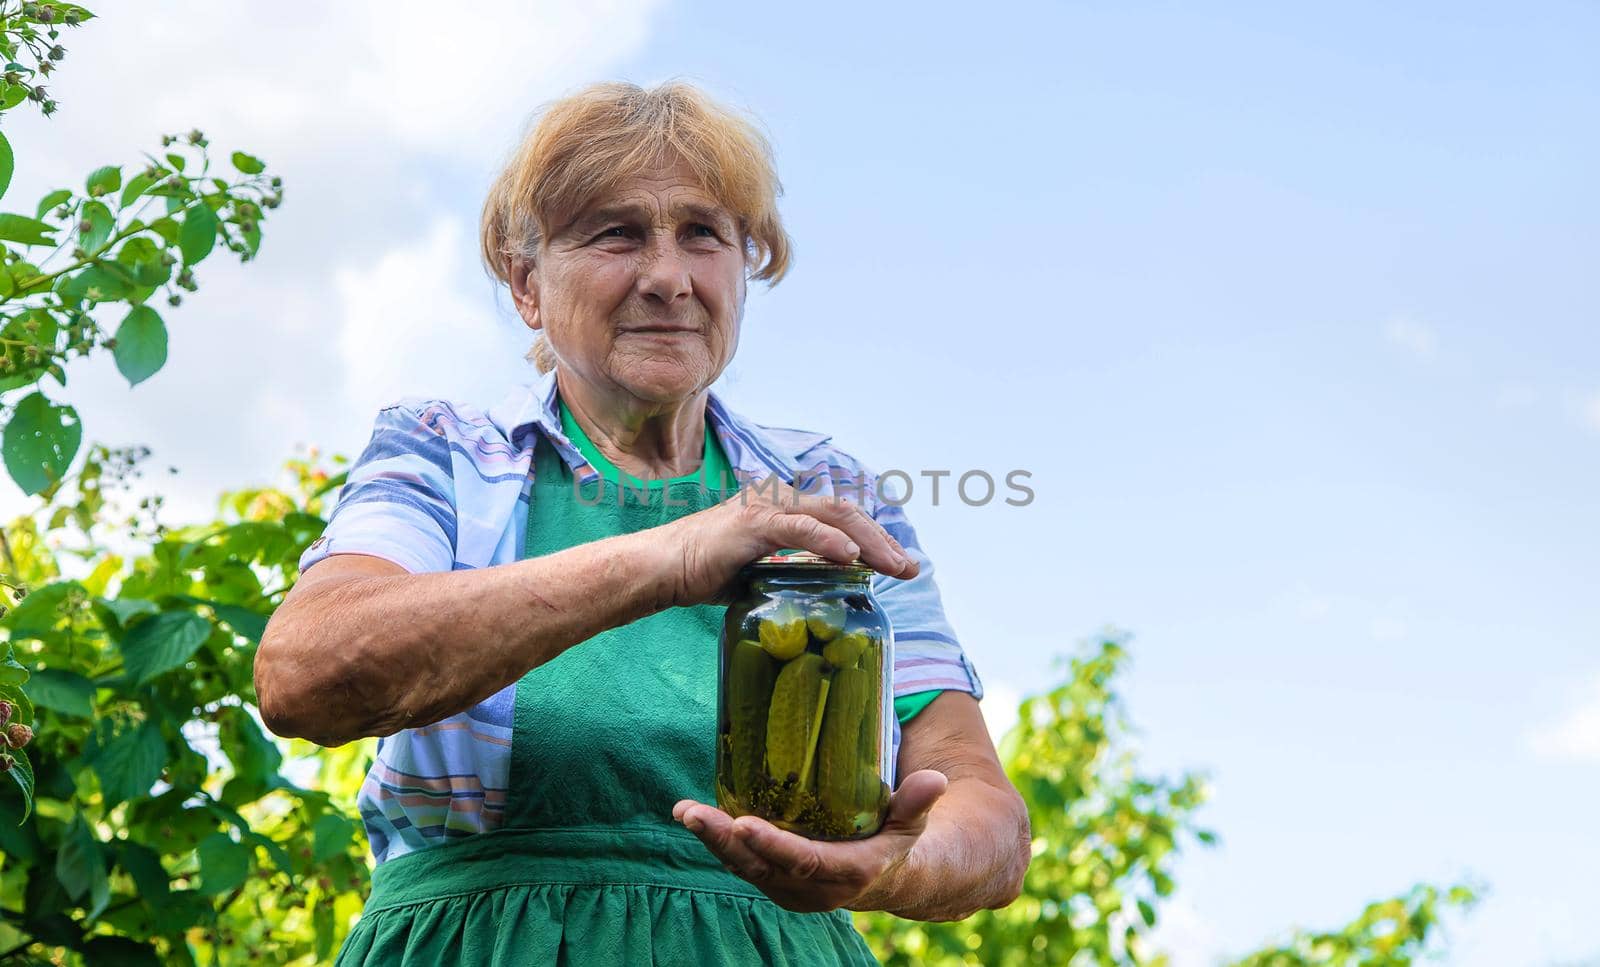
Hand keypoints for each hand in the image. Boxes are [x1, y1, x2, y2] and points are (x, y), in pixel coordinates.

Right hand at [660, 476, 917, 606]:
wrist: (663, 568)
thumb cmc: (706, 570)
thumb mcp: (762, 570)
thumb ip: (792, 569)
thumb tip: (824, 587)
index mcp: (785, 508)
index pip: (842, 517)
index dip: (874, 538)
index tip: (899, 566)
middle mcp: (780, 499)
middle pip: (846, 511)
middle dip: (882, 541)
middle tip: (908, 569)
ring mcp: (767, 507)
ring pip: (832, 514)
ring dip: (868, 541)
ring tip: (893, 566)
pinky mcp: (752, 522)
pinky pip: (799, 527)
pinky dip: (828, 540)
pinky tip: (850, 556)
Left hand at [671, 770, 948, 912]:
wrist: (886, 878)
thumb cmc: (898, 841)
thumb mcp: (911, 823)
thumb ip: (916, 802)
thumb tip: (935, 779)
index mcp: (847, 873)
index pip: (805, 862)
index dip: (774, 846)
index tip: (745, 824)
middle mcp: (811, 887)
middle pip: (761, 866)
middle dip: (725, 840)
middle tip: (694, 814)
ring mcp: (787, 885)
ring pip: (743, 865)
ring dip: (713, 839)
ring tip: (685, 811)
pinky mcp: (772, 877)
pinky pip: (740, 860)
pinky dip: (717, 839)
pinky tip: (693, 814)